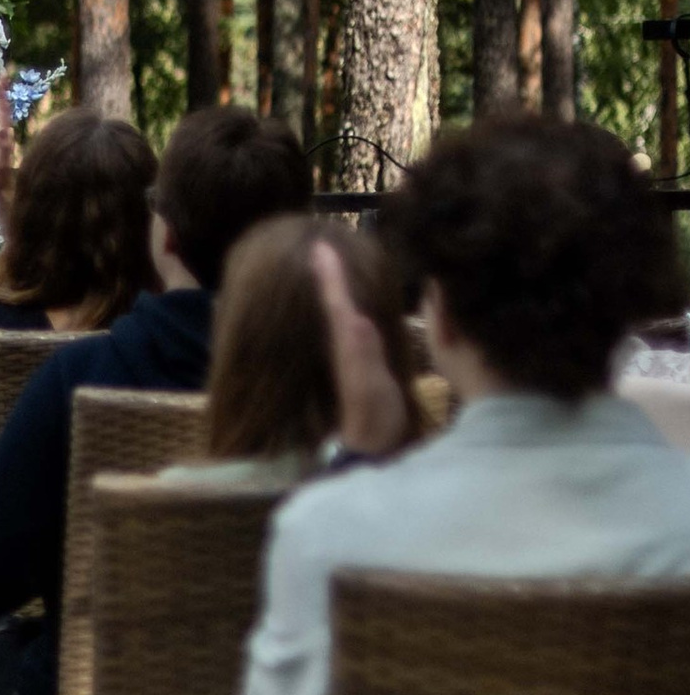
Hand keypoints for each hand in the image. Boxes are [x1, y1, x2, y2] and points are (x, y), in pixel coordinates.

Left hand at [313, 240, 409, 458]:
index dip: (330, 275)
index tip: (320, 245)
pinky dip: (347, 309)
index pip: (335, 304)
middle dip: (328, 274)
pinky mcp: (359, 367)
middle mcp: (343, 348)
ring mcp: (350, 357)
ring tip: (332, 263)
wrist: (373, 451)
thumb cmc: (374, 422)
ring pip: (340, 315)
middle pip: (332, 304)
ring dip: (335, 289)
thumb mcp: (371, 389)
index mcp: (346, 347)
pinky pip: (350, 328)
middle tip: (322, 243)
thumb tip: (354, 318)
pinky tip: (351, 305)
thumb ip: (363, 357)